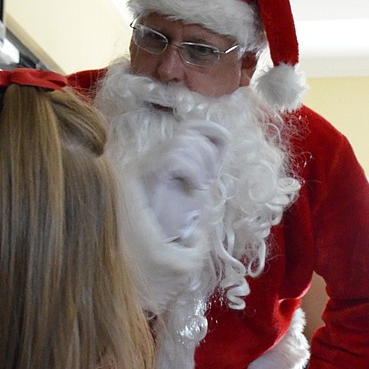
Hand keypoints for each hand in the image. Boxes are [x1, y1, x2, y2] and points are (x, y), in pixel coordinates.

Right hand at [141, 121, 228, 242]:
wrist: (149, 244)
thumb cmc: (170, 221)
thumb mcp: (193, 189)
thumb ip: (203, 167)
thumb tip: (220, 144)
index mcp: (168, 154)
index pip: (192, 125)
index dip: (213, 131)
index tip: (220, 155)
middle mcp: (156, 153)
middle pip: (190, 131)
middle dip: (209, 155)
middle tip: (208, 183)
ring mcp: (149, 162)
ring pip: (184, 142)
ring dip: (201, 166)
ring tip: (199, 188)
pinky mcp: (147, 174)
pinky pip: (175, 158)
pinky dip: (193, 173)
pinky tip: (193, 191)